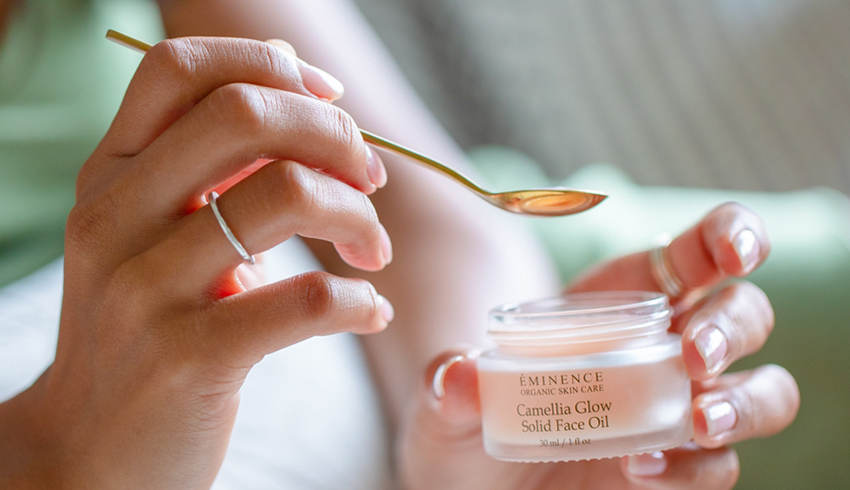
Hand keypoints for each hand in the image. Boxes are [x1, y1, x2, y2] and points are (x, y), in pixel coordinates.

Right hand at [0, 37, 392, 488]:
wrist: (91, 447)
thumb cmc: (144, 327)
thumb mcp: (151, 235)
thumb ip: (211, 170)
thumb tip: (309, 108)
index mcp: (110, 175)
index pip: (182, 67)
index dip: (271, 64)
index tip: (330, 100)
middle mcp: (116, 218)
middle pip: (245, 114)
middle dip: (334, 135)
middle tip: (369, 179)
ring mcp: (146, 288)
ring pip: (288, 194)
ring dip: (359, 215)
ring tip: (373, 251)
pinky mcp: (189, 356)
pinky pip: (309, 300)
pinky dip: (360, 300)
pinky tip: (368, 311)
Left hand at [399, 203, 799, 489]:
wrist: (473, 484)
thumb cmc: (472, 420)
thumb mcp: (449, 400)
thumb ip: (451, 383)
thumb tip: (458, 375)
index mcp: (623, 299)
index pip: (697, 253)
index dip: (731, 237)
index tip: (733, 252)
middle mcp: (665, 347)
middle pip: (744, 313)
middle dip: (733, 325)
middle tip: (693, 355)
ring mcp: (678, 409)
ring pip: (763, 391)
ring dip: (745, 402)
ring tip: (697, 421)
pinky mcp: (680, 468)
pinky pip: (719, 465)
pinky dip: (695, 469)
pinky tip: (640, 470)